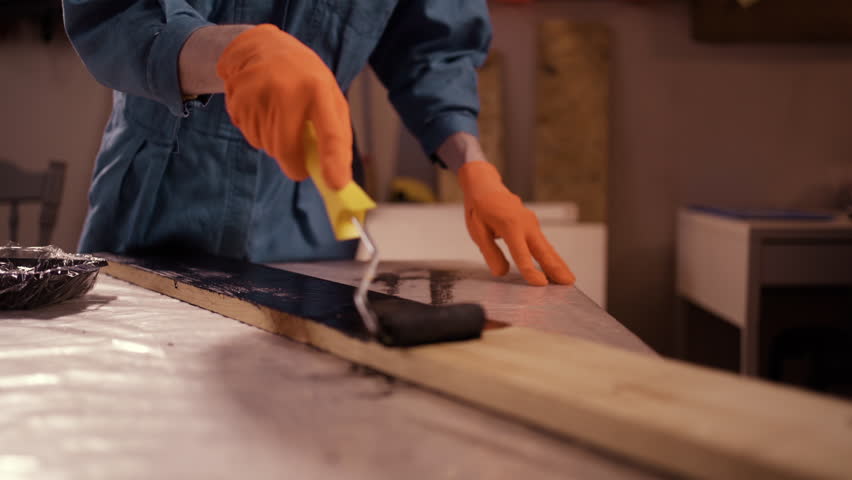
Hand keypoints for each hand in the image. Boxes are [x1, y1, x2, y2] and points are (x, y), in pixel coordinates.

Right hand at [216, 24, 350, 189]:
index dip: (332, 160)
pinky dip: (260, 133)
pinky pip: (251, 138)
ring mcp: (256, 94)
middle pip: (286, 151)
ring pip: (267, 148)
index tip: (336, 185)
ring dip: (276, 143)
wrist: (263, 47)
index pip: (329, 131)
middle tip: (299, 147)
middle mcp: (286, 90)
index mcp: (318, 88)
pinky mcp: (236, 100)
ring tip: (280, 112)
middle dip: (294, 162)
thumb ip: (335, 136)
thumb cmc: (305, 80)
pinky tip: (264, 109)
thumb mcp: (329, 97)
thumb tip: (337, 181)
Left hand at [458, 161, 574, 285]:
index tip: (541, 285)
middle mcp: (526, 224)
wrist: (485, 186)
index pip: (522, 254)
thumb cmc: (480, 208)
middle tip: (569, 283)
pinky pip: (544, 243)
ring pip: (547, 247)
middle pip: (544, 250)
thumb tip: (502, 273)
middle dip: (557, 268)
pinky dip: (552, 256)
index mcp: (510, 225)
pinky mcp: (533, 225)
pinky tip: (557, 267)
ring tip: (568, 279)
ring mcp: (532, 223)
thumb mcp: (477, 232)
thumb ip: (490, 253)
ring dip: (559, 264)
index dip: (531, 271)